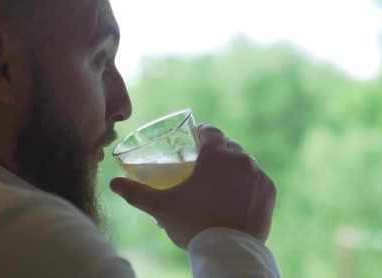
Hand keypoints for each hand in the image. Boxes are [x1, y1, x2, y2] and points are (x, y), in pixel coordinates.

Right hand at [110, 124, 276, 248]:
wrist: (227, 250)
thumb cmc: (192, 224)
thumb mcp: (161, 207)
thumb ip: (136, 193)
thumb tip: (112, 184)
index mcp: (216, 154)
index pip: (210, 131)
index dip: (201, 133)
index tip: (195, 140)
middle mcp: (241, 158)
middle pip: (228, 146)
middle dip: (217, 151)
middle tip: (204, 165)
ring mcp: (258, 174)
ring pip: (245, 162)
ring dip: (234, 167)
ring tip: (221, 181)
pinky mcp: (269, 190)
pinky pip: (258, 179)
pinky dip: (249, 183)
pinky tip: (239, 194)